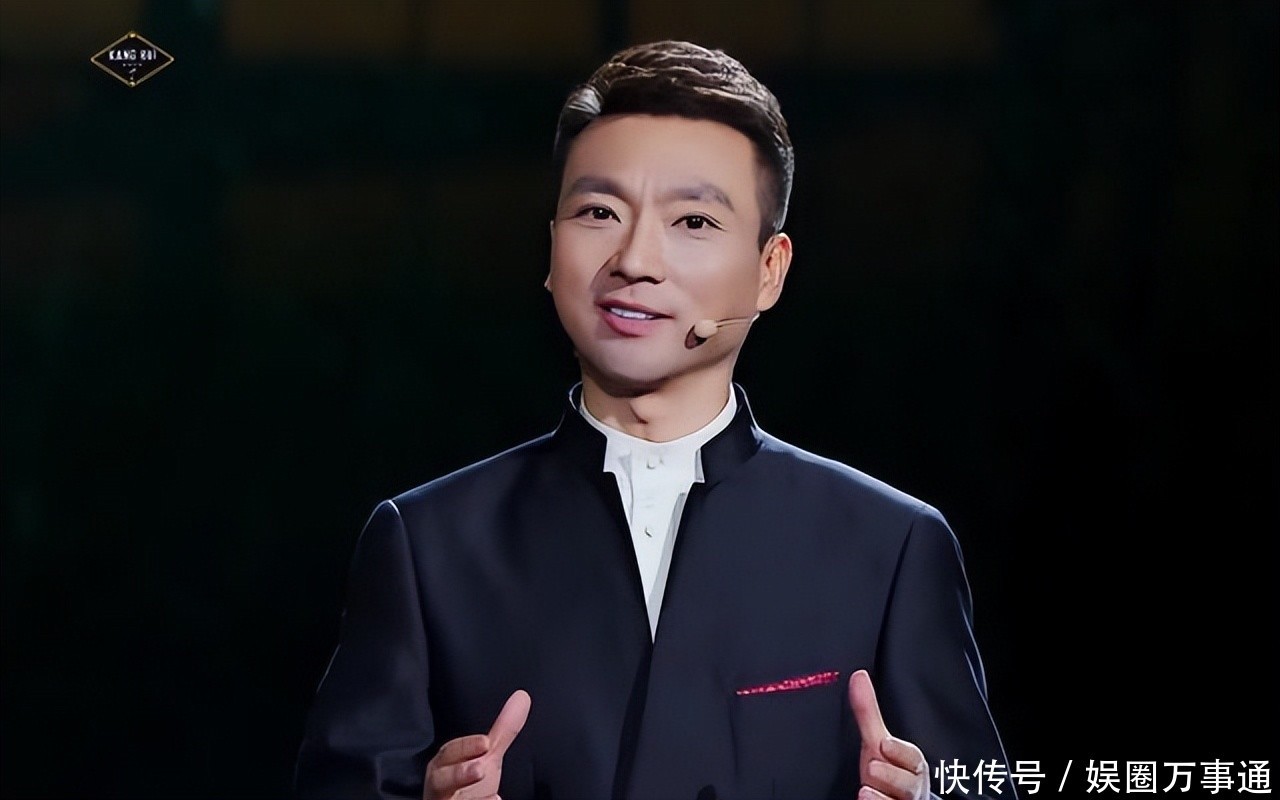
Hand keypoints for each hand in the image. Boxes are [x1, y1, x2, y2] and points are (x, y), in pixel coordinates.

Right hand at [423, 689, 530, 799]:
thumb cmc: (468, 783)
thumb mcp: (487, 756)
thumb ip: (502, 731)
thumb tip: (522, 697)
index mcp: (444, 766)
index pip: (449, 754)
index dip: (465, 748)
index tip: (485, 743)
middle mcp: (439, 787)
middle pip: (440, 781)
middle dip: (458, 774)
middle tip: (480, 769)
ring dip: (471, 799)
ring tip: (493, 797)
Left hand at [849, 670, 929, 799]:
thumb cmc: (889, 770)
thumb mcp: (876, 742)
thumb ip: (868, 713)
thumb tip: (858, 676)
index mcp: (911, 766)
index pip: (913, 759)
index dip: (900, 752)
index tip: (884, 744)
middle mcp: (911, 788)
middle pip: (908, 785)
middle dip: (892, 776)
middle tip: (873, 768)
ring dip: (882, 798)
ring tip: (865, 791)